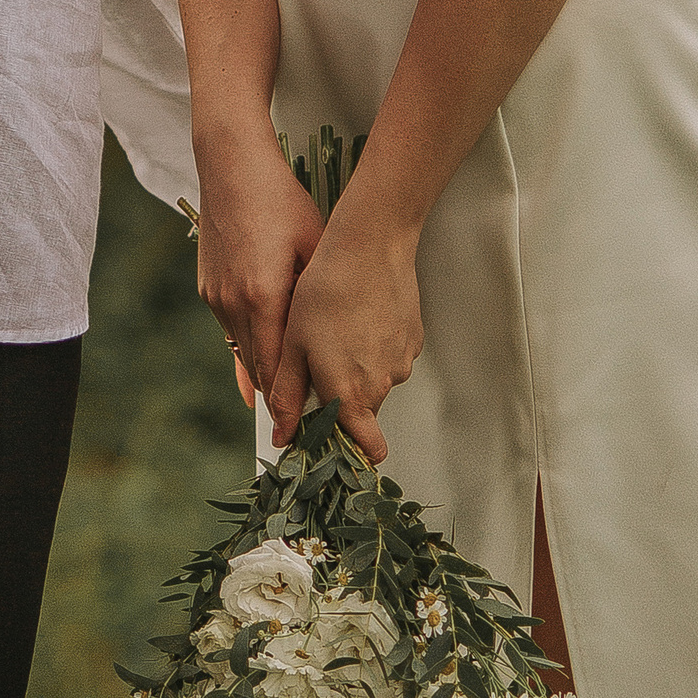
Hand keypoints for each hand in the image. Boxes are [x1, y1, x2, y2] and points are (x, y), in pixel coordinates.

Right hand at [194, 131, 324, 402]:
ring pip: (240, 349)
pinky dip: (247, 344)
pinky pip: (229, 328)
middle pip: (255, 367)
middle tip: (295, 428)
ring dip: (261, 371)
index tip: (294, 434)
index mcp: (263, 297)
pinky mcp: (207, 286)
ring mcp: (215, 296)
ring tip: (283, 401)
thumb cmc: (281, 201)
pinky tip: (260, 361)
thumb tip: (331, 337)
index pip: (274, 368)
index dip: (285, 405)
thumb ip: (317, 297)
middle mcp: (232, 303)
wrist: (231, 166)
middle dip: (275, 397)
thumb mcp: (313, 245)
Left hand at [265, 211, 421, 461]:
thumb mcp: (294, 344)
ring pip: (377, 378)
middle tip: (320, 354)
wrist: (369, 245)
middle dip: (344, 394)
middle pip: (364, 409)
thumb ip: (289, 396)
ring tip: (339, 325)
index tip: (335, 440)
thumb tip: (284, 437)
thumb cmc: (326, 291)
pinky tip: (359, 313)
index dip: (354, 453)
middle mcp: (383, 384)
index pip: (368, 449)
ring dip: (359, 365)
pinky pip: (391, 353)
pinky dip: (375, 343)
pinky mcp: (413, 337)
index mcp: (351, 393)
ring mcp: (402, 360)